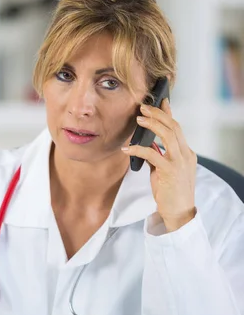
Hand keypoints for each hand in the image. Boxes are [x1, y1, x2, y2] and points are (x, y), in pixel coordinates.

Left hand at [122, 98, 196, 231]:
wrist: (179, 214)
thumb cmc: (171, 194)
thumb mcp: (165, 171)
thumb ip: (159, 157)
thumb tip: (148, 144)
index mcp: (187, 154)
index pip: (177, 128)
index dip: (168, 113)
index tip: (161, 101)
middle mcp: (186, 155)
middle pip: (173, 127)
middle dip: (158, 114)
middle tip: (143, 106)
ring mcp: (179, 162)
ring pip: (168, 134)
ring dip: (152, 124)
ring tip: (139, 118)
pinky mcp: (170, 171)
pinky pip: (152, 154)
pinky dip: (138, 149)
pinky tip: (128, 149)